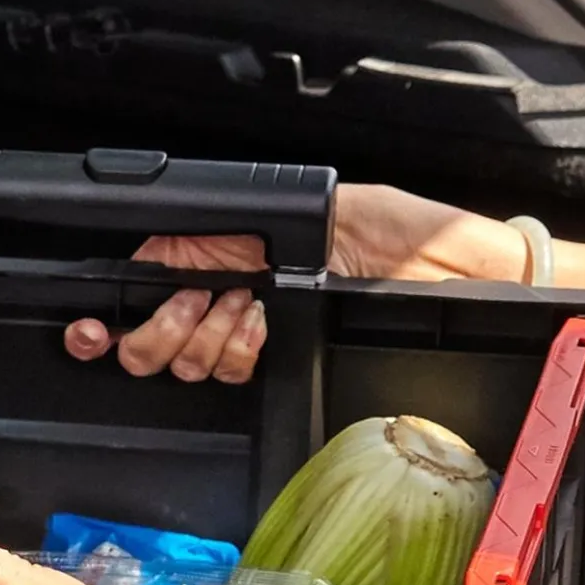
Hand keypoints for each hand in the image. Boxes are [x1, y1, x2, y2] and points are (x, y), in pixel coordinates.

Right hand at [63, 183, 533, 382]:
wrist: (471, 286)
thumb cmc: (419, 236)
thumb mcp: (333, 207)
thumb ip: (254, 223)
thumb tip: (179, 238)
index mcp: (251, 240)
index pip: (164, 266)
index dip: (136, 294)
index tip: (114, 314)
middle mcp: (248, 285)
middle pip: (164, 322)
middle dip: (172, 322)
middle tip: (209, 308)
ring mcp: (265, 328)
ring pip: (192, 354)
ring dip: (209, 341)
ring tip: (248, 319)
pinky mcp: (286, 363)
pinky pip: (232, 377)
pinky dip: (236, 363)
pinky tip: (260, 345)